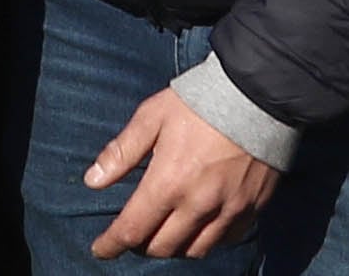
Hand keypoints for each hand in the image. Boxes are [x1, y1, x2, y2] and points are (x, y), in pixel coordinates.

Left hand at [86, 87, 277, 257]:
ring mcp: (228, 210)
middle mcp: (198, 205)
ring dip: (174, 248)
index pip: (133, 229)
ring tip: (162, 235)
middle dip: (141, 246)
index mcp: (168, 183)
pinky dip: (207, 241)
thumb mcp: (150, 118)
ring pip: (196, 250)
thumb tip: (93, 181)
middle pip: (163, 247)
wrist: (255, 98)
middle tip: (132, 236)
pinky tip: (197, 229)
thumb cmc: (197, 104)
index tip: (100, 250)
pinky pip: (226, 240)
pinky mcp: (252, 209)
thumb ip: (121, 153)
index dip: (112, 244)